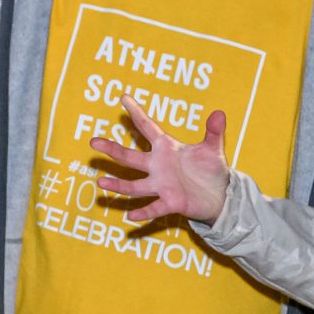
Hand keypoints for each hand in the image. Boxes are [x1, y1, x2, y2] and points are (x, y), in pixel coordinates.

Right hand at [89, 98, 232, 224]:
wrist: (220, 195)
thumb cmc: (211, 169)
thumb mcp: (213, 149)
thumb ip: (214, 132)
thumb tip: (219, 113)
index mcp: (166, 148)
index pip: (148, 127)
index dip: (136, 113)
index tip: (124, 97)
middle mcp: (158, 166)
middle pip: (130, 157)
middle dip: (112, 150)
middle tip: (93, 142)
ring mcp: (162, 185)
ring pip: (135, 186)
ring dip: (118, 185)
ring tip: (101, 182)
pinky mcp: (171, 202)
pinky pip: (155, 208)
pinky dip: (144, 212)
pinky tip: (131, 217)